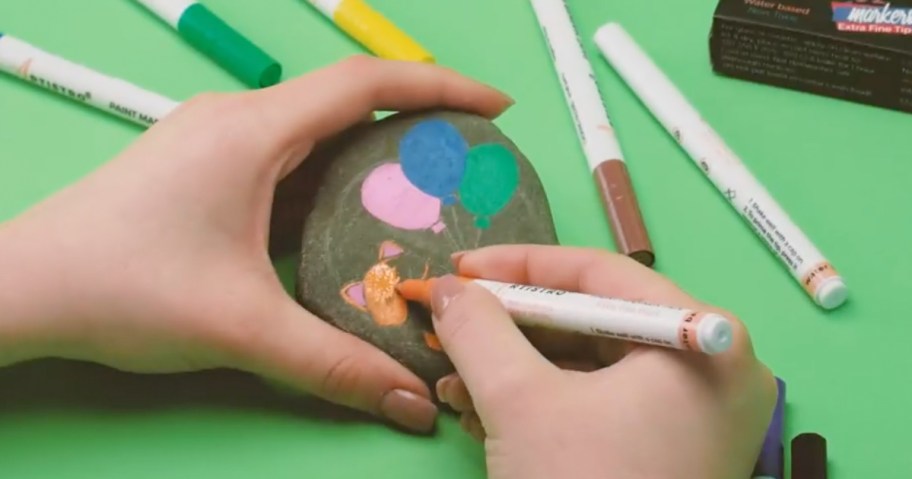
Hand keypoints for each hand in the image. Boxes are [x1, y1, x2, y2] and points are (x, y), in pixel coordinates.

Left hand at [0, 56, 512, 432]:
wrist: (23, 290)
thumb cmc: (120, 287)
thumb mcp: (243, 328)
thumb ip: (335, 364)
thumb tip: (409, 401)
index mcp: (251, 132)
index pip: (365, 86)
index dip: (439, 89)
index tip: (492, 107)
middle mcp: (234, 122)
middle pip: (345, 104)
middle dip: (413, 127)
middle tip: (464, 163)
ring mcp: (214, 143)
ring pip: (313, 134)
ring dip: (367, 156)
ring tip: (420, 192)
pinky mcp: (202, 169)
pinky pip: (283, 160)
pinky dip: (327, 181)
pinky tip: (348, 221)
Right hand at [429, 245, 776, 478]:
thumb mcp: (520, 401)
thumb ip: (480, 329)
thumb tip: (449, 289)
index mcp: (700, 338)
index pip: (601, 273)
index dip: (520, 266)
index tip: (461, 268)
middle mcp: (712, 367)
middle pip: (594, 320)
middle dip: (511, 324)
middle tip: (454, 317)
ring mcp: (696, 415)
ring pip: (591, 366)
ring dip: (514, 367)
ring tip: (450, 371)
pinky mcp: (672, 450)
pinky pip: (601, 406)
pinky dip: (541, 403)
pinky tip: (479, 407)